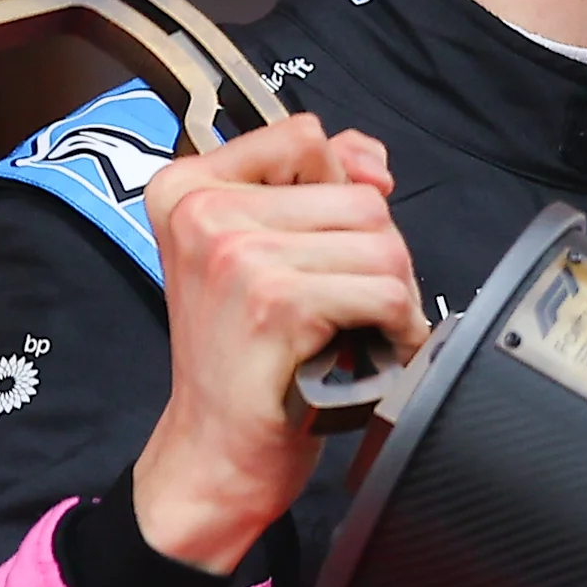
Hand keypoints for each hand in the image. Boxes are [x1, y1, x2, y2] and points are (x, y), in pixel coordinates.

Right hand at [129, 115, 425, 572]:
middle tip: (350, 305)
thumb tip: (370, 160)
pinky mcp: (274, 302)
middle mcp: (202, 210)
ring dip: (392, 293)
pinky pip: (383, 291)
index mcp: (187, 187)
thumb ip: (313, 183)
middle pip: (356, 194)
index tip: (342, 234)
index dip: (345, 180)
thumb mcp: (262, 252)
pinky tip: (372, 350)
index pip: (303, 136)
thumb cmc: (243, 357)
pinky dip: (399, 328)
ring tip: (359, 330)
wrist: (214, 451)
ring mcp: (235, 254)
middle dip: (376, 255)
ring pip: (381, 240)